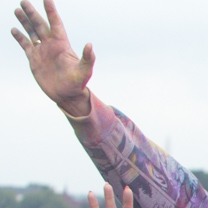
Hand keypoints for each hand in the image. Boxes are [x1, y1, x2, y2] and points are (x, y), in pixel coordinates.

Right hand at [11, 0, 93, 114]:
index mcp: (62, 44)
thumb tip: (90, 45)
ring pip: (32, 32)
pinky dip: (20, 37)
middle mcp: (51, 45)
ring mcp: (42, 51)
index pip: (55, 23)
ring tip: (18, 10)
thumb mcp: (84, 71)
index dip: (51, 11)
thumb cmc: (77, 84)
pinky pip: (25, 45)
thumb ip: (88, 58)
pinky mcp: (34, 59)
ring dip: (25, 21)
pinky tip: (14, 29)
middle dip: (32, 13)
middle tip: (23, 1)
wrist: (67, 96)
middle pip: (40, 24)